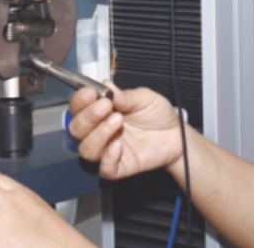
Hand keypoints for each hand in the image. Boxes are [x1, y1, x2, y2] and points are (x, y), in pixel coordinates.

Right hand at [69, 81, 183, 179]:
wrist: (176, 133)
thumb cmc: (158, 114)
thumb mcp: (144, 97)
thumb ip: (124, 95)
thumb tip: (105, 85)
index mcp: (101, 112)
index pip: (78, 107)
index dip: (80, 101)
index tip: (91, 93)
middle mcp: (100, 131)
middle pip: (76, 129)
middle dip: (88, 116)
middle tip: (106, 106)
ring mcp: (107, 150)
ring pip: (86, 149)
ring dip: (99, 134)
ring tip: (118, 121)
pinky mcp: (119, 166)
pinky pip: (104, 168)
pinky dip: (108, 157)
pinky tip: (118, 145)